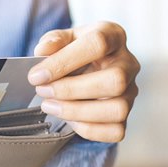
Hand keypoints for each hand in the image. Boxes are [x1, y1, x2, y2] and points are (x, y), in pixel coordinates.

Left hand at [28, 21, 139, 142]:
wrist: (88, 71)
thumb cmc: (76, 53)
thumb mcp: (64, 39)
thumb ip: (53, 40)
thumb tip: (43, 50)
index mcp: (114, 36)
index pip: (97, 44)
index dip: (64, 61)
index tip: (36, 76)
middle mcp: (128, 64)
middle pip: (114, 80)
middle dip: (72, 90)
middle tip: (43, 91)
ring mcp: (131, 92)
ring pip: (117, 109)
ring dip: (77, 111)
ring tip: (50, 106)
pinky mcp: (126, 116)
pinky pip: (115, 130)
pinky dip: (88, 129)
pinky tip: (69, 120)